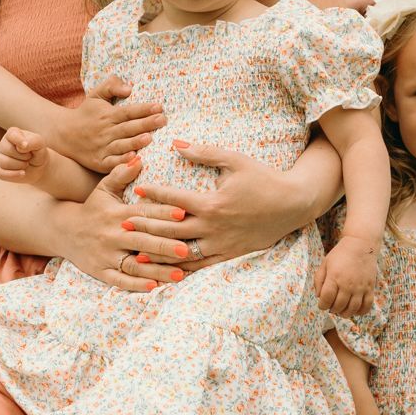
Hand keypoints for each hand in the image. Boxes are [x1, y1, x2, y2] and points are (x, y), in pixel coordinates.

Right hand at [0, 127, 47, 182]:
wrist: (38, 167)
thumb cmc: (37, 152)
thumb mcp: (40, 144)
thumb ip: (33, 141)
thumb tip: (21, 147)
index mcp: (12, 134)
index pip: (11, 135)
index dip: (19, 140)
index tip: (26, 146)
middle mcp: (3, 144)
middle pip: (8, 150)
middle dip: (23, 156)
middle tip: (29, 156)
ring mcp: (0, 158)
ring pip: (5, 163)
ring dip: (21, 165)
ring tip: (26, 163)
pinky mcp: (0, 171)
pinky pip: (2, 174)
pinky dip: (15, 175)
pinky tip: (23, 173)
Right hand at [50, 157, 192, 293]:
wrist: (63, 230)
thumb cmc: (92, 208)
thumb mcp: (103, 189)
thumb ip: (121, 174)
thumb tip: (139, 158)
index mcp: (117, 214)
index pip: (143, 214)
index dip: (162, 213)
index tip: (182, 213)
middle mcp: (113, 235)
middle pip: (142, 242)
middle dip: (164, 246)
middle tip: (186, 249)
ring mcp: (107, 255)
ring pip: (134, 265)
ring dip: (157, 271)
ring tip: (179, 275)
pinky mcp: (101, 272)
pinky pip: (120, 281)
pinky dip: (136, 285)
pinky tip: (154, 288)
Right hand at [57, 74, 166, 171]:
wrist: (63, 135)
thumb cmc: (86, 113)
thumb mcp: (95, 94)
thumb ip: (111, 86)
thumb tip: (129, 88)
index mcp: (107, 115)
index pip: (128, 111)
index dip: (143, 109)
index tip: (159, 107)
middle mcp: (106, 131)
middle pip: (128, 127)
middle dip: (146, 124)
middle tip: (162, 120)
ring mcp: (102, 147)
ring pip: (121, 145)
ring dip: (135, 142)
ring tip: (150, 139)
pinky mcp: (100, 162)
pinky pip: (112, 162)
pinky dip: (122, 161)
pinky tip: (134, 159)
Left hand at [127, 141, 304, 268]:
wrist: (293, 204)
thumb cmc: (263, 178)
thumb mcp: (234, 160)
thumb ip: (204, 153)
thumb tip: (176, 144)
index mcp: (212, 203)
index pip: (174, 200)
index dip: (153, 195)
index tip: (135, 191)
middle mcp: (213, 227)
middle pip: (171, 230)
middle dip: (145, 228)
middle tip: (122, 225)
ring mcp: (221, 244)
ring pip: (183, 253)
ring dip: (158, 254)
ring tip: (136, 254)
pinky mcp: (229, 255)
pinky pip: (201, 265)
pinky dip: (181, 268)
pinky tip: (166, 270)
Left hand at [314, 231, 378, 317]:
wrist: (361, 245)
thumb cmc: (340, 254)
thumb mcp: (325, 263)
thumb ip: (319, 280)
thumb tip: (319, 296)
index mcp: (334, 277)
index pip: (326, 298)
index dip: (322, 305)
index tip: (322, 304)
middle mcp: (348, 284)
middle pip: (338, 306)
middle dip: (332, 310)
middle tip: (331, 307)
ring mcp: (360, 287)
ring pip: (352, 309)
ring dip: (345, 313)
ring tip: (341, 310)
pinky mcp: (370, 288)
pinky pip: (366, 306)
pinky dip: (360, 312)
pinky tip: (354, 310)